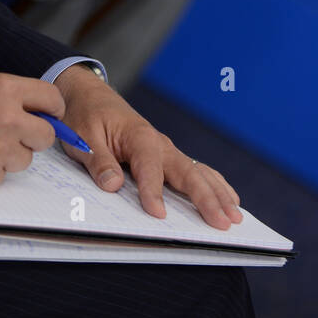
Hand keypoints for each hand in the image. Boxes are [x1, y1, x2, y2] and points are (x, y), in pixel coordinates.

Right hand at [0, 72, 64, 187]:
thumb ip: (7, 94)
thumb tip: (33, 108)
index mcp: (5, 89)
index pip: (51, 99)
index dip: (52, 108)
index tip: (49, 113)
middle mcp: (7, 120)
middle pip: (46, 135)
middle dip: (35, 134)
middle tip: (18, 132)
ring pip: (25, 159)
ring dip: (11, 153)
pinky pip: (2, 175)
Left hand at [54, 66, 242, 229]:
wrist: (88, 95)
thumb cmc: (85, 115)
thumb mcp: (82, 137)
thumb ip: (99, 161)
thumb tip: (113, 185)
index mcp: (139, 136)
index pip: (149, 169)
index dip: (153, 193)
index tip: (158, 216)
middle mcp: (159, 143)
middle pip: (187, 172)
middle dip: (206, 198)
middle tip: (223, 223)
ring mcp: (165, 150)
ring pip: (197, 172)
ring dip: (217, 194)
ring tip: (235, 215)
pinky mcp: (165, 156)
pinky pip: (194, 170)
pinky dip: (213, 184)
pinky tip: (228, 197)